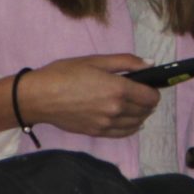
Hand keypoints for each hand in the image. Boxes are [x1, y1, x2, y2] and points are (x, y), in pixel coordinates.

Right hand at [15, 55, 162, 139]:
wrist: (39, 97)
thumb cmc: (65, 73)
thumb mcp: (96, 60)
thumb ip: (126, 62)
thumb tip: (151, 64)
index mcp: (118, 89)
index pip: (151, 97)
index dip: (154, 90)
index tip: (149, 85)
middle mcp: (116, 110)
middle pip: (145, 110)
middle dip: (147, 101)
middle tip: (141, 92)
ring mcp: (107, 124)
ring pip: (136, 124)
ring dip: (140, 115)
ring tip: (134, 105)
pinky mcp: (97, 133)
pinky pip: (123, 133)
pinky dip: (131, 127)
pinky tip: (129, 121)